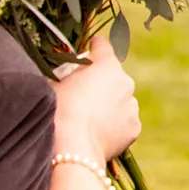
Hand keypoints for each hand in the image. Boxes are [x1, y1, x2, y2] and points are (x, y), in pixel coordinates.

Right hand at [52, 37, 139, 162]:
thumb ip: (68, 76)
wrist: (72, 146)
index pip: (103, 48)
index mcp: (106, 66)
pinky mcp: (134, 127)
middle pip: (114, 78)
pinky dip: (115, 125)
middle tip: (84, 94)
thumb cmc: (57, 111)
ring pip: (122, 101)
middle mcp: (126, 83)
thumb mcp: (54, 85)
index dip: (97, 45)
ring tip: (89, 119)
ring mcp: (132, 106)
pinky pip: (124, 122)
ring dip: (110, 105)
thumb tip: (69, 77)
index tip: (94, 44)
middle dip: (102, 82)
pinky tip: (98, 133)